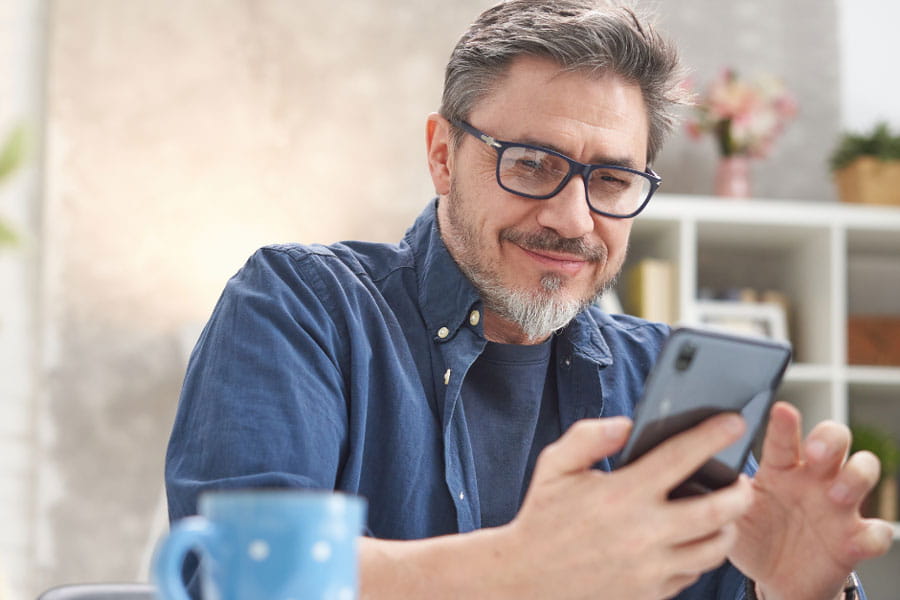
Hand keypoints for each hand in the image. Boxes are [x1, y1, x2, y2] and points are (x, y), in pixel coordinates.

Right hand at [500, 413, 753, 599]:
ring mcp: (651, 568)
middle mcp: (643, 532)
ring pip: (714, 547)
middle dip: (740, 491)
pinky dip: (702, 554)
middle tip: (742, 478)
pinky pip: (694, 572)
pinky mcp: (651, 593)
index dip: (712, 436)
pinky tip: (694, 538)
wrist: (527, 580)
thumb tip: (628, 424)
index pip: (680, 458)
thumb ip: (589, 437)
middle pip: (717, 511)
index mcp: (622, 494)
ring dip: (728, 526)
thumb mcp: (555, 466)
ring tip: (725, 511)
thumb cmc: (542, 517)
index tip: (733, 421)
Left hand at [728, 402, 893, 599]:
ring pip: (862, 472)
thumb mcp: (731, 515)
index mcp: (780, 469)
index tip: (782, 410)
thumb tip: (706, 472)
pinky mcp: (854, 540)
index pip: (783, 440)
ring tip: (836, 494)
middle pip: (834, 440)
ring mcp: (837, 507)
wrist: (773, 581)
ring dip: (856, 477)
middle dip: (830, 439)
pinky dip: (874, 534)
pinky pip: (878, 531)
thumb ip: (724, 494)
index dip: (785, 424)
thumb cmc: (753, 537)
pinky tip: (857, 540)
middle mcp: (813, 479)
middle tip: (816, 451)